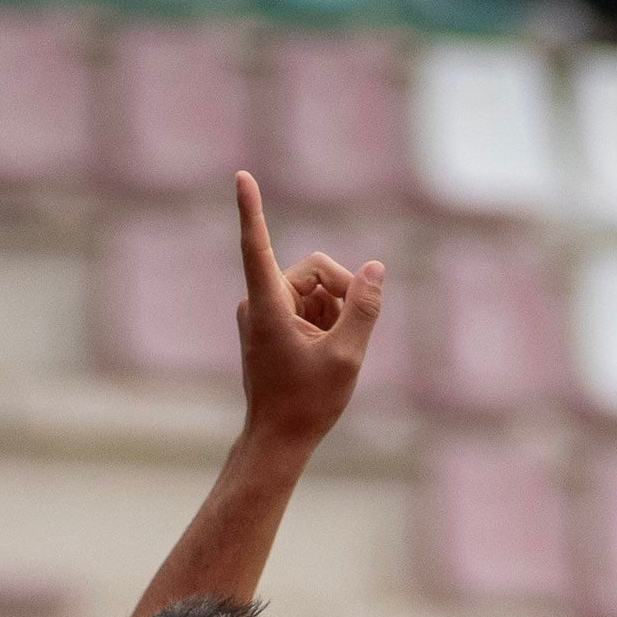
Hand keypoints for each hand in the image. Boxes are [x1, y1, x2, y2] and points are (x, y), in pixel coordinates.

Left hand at [235, 170, 384, 446]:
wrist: (277, 441)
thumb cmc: (307, 404)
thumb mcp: (347, 356)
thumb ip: (364, 308)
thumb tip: (375, 268)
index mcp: (267, 306)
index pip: (258, 245)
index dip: (252, 209)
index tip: (241, 176)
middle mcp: (258, 303)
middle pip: (315, 270)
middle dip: (342, 293)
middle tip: (354, 333)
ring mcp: (262, 313)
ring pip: (314, 289)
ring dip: (335, 312)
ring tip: (333, 353)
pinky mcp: (270, 325)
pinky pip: (307, 306)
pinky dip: (325, 322)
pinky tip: (326, 353)